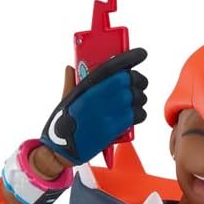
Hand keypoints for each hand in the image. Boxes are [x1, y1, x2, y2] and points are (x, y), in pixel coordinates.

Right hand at [40, 48, 147, 165]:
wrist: (62, 150)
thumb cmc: (62, 124)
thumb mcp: (64, 99)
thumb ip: (71, 82)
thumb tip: (71, 67)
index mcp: (83, 87)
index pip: (110, 68)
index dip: (129, 59)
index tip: (142, 53)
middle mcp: (94, 98)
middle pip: (126, 82)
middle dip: (138, 80)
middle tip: (140, 82)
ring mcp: (104, 114)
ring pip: (133, 99)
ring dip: (140, 98)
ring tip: (137, 99)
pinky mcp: (112, 129)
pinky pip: (134, 116)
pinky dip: (140, 113)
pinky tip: (137, 113)